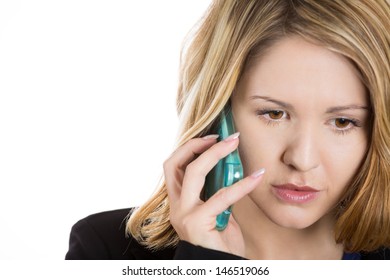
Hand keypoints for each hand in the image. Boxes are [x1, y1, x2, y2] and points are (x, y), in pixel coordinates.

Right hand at [164, 133, 264, 256]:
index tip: (211, 137)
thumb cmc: (221, 241)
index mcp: (178, 202)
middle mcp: (176, 206)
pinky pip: (222, 197)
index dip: (189, 148)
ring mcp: (184, 214)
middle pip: (174, 164)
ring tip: (234, 144)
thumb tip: (229, 166)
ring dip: (215, 154)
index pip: (173, 167)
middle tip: (221, 136)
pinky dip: (241, 184)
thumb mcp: (217, 211)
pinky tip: (257, 177)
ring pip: (193, 173)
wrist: (220, 267)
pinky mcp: (198, 223)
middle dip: (196, 145)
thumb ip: (216, 190)